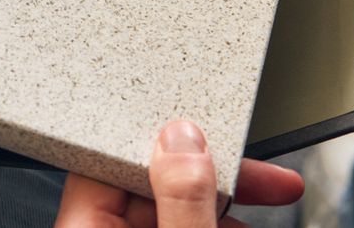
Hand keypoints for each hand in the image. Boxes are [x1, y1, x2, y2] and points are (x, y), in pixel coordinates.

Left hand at [54, 121, 304, 227]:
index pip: (116, 156)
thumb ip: (181, 199)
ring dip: (219, 202)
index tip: (215, 135)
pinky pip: (174, 224)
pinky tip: (239, 225)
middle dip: (213, 176)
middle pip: (153, 182)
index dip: (169, 141)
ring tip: (266, 202)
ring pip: (168, 208)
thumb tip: (184, 140)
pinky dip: (208, 222)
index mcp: (83, 227)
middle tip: (270, 178)